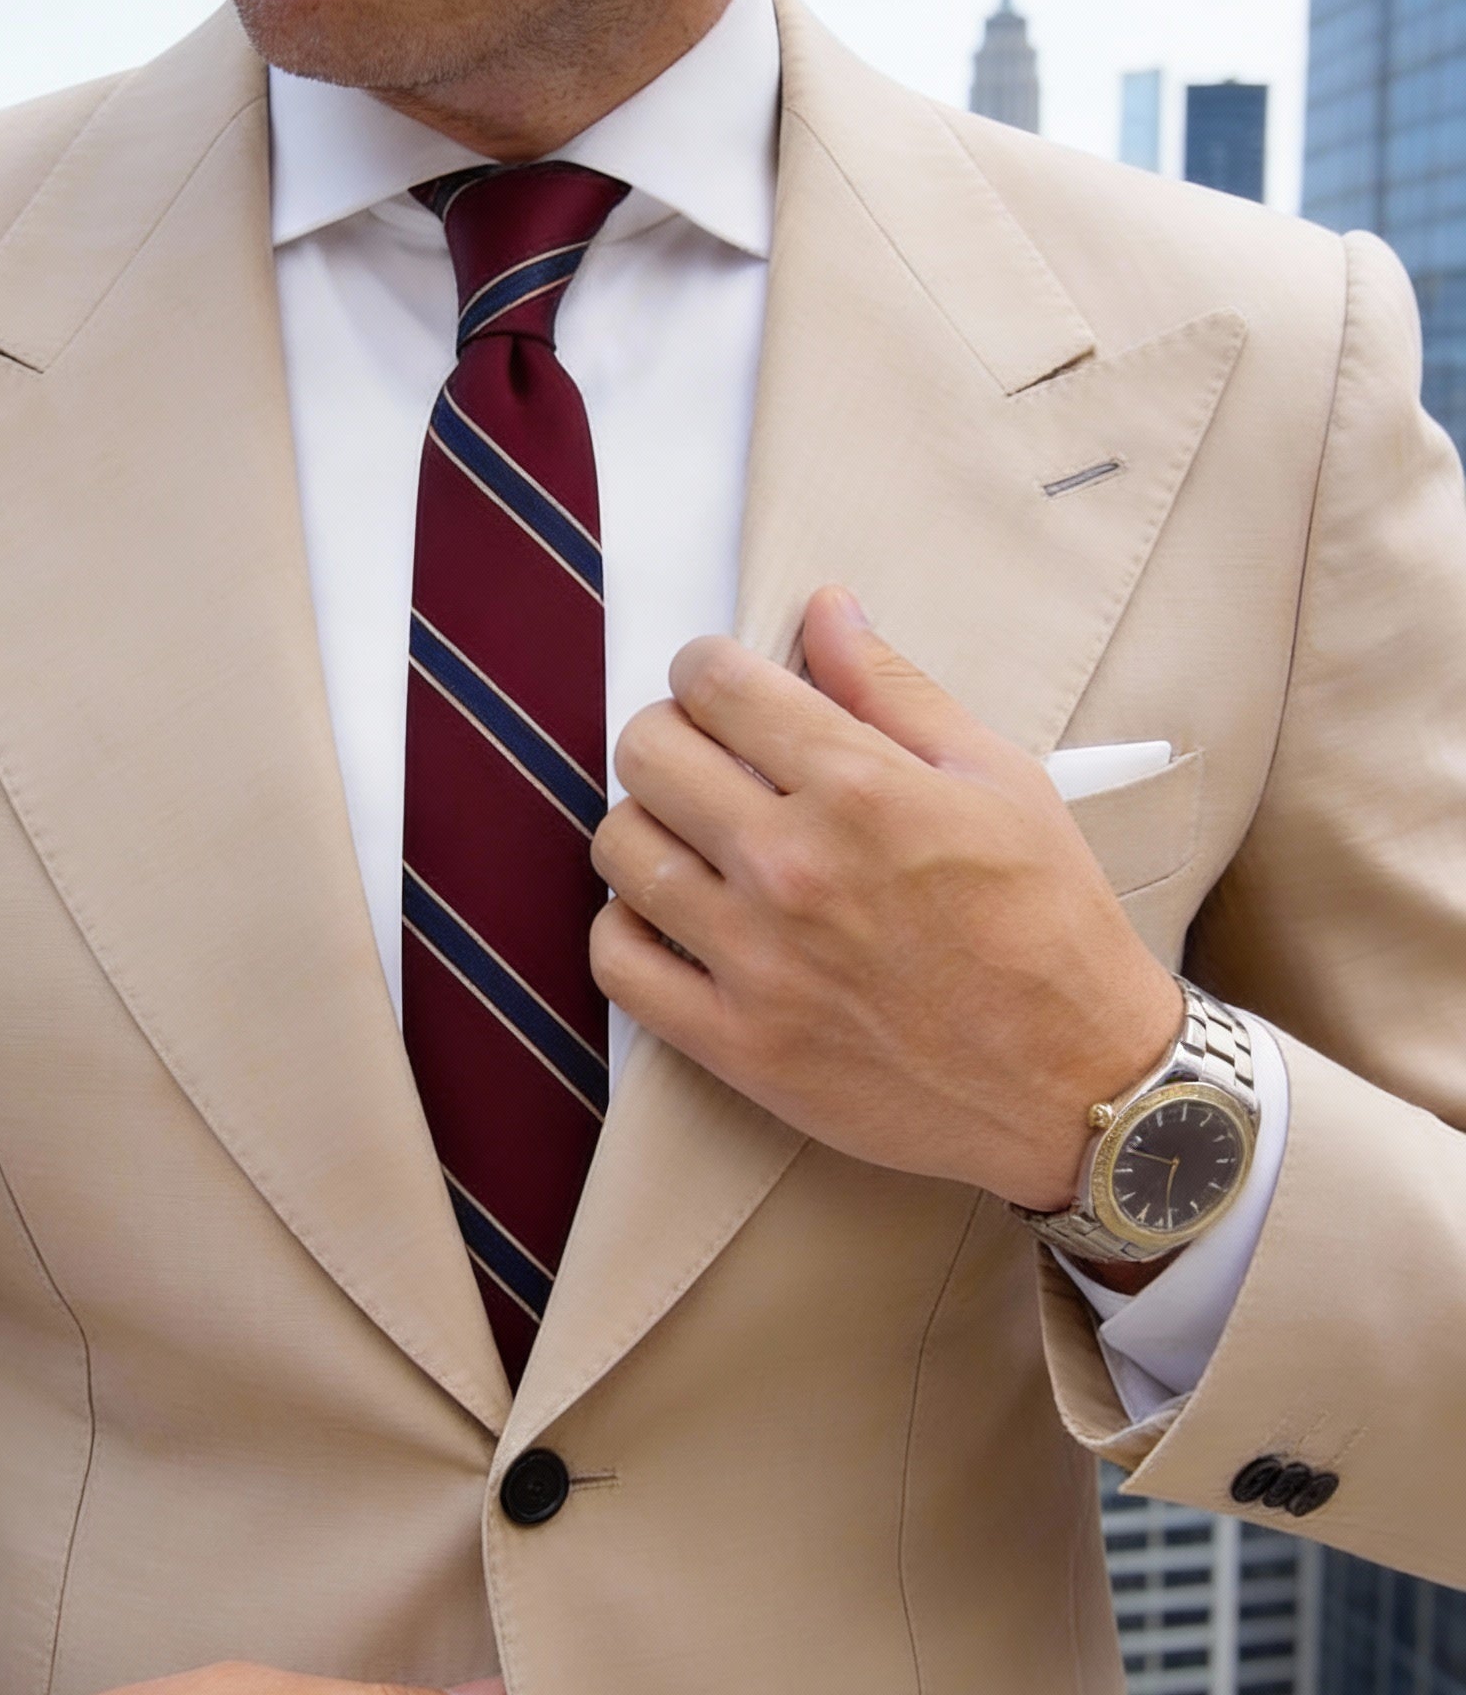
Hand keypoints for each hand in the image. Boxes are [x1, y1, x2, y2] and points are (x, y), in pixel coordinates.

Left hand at [590, 586, 1182, 1213]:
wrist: (1076, 1084)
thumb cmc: (1048, 927)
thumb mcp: (999, 781)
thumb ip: (895, 690)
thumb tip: (825, 610)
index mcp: (860, 790)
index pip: (717, 685)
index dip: (704, 669)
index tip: (717, 686)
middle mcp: (793, 867)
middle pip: (648, 755)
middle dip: (668, 735)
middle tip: (702, 758)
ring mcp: (756, 960)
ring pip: (620, 849)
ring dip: (643, 828)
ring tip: (688, 839)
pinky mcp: (736, 1043)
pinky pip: (617, 962)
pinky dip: (625, 929)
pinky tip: (669, 918)